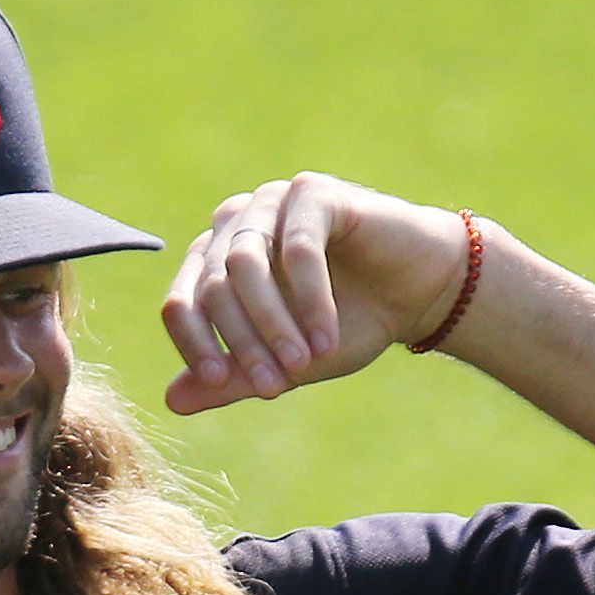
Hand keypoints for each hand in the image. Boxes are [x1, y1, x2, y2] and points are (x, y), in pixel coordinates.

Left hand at [160, 173, 471, 414]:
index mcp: (215, 262)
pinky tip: (327, 337)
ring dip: (272, 322)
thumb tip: (172, 402)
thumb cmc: (349, 324)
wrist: (421, 293)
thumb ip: (232, 378)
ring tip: (302, 365)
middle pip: (214, 287)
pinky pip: (299, 248)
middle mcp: (235, 226)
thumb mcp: (286, 363)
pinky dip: (310, 299)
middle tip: (273, 385)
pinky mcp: (313, 193)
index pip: (182, 302)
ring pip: (246, 265)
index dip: (194, 344)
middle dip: (243, 342)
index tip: (218, 381)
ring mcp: (271, 204)